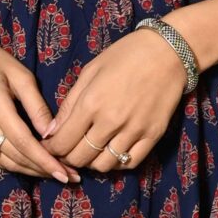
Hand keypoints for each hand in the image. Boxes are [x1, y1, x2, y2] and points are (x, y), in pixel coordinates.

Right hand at [0, 28, 73, 182]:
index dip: (45, 161)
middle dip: (43, 170)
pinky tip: (35, 165)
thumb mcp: (19, 73)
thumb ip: (36, 105)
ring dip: (31, 171)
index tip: (66, 173)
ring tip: (57, 174)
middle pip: (15, 157)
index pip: (23, 141)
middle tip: (70, 177)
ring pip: (4, 162)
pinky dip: (16, 164)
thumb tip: (53, 133)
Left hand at [41, 25, 188, 175]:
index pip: (63, 142)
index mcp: (91, 103)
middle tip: (68, 151)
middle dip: (68, 158)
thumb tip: (52, 130)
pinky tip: (112, 152)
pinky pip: (130, 163)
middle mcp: (111, 121)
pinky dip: (117, 163)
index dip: (51, 149)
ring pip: (104, 165)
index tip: (50, 147)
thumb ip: (70, 103)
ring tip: (90, 152)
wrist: (167, 51)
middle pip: (80, 158)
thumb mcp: (90, 72)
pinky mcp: (153, 135)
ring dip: (92, 163)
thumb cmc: (125, 55)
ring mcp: (134, 130)